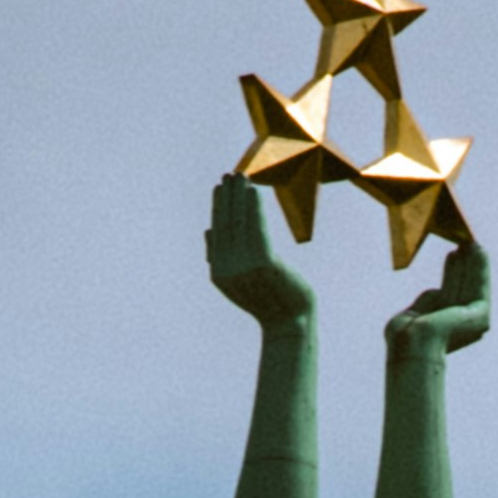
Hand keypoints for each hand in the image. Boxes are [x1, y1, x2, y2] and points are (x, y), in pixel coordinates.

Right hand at [206, 172, 314, 331]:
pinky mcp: (263, 263)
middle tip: (229, 174)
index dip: (218, 208)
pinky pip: (257, 229)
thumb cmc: (269, 301)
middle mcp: (228, 269)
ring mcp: (245, 267)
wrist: (288, 323)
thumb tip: (209, 230)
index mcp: (218, 273)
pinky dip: (254, 208)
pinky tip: (254, 192)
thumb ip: (221, 257)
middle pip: (227, 224)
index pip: (217, 232)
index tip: (219, 188)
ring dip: (240, 197)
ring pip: (240, 224)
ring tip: (241, 177)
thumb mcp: (238, 281)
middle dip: (227, 197)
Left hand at [384, 237, 490, 360]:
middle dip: (464, 265)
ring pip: (472, 284)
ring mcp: (472, 323)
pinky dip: (481, 267)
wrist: (413, 343)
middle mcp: (459, 327)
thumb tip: (437, 292)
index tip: (452, 255)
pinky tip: (479, 250)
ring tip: (473, 242)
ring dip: (474, 262)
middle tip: (465, 243)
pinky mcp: (481, 316)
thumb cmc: (405, 335)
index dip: (452, 274)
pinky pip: (480, 285)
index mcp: (442, 329)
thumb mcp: (413, 314)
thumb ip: (427, 303)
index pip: (449, 295)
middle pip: (462, 287)